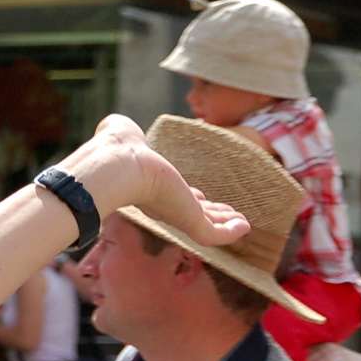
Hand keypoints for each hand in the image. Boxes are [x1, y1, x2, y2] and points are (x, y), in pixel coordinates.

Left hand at [61, 115, 250, 246]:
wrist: (119, 165)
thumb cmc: (118, 147)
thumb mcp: (122, 134)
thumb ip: (122, 132)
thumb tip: (115, 126)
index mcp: (151, 185)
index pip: (175, 195)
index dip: (189, 198)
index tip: (201, 197)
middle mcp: (163, 203)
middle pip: (192, 212)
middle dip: (212, 212)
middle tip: (229, 213)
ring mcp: (176, 214)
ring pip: (205, 224)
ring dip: (225, 223)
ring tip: (243, 223)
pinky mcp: (188, 220)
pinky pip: (212, 233)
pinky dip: (229, 234)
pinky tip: (245, 228)